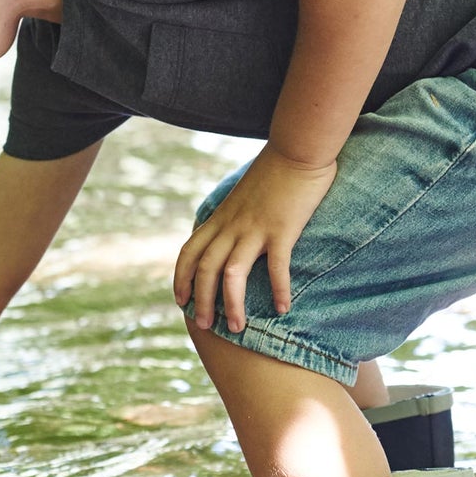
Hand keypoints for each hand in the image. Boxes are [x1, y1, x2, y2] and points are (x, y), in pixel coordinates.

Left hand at [173, 144, 336, 333]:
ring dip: (232, 303)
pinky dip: (279, 289)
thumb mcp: (242, 196)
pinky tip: (284, 309)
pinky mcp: (282, 229)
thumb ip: (233, 216)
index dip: (181, 277)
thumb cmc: (274, 173)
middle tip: (204, 326)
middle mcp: (231, 225)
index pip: (189, 251)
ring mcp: (255, 228)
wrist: (296, 149)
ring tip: (237, 328)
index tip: (179, 301)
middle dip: (201, 300)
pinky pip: (277, 266)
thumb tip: (229, 233)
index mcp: (220, 217)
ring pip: (232, 273)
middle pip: (206, 269)